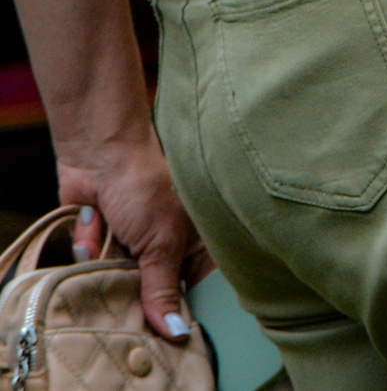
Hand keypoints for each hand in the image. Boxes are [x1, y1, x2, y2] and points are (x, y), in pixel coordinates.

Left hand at [59, 134, 204, 341]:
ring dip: (107, 262)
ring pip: (117, 280)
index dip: (172, 306)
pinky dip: (90, 245)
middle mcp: (168, 245)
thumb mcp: (162, 244)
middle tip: (129, 268)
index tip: (159, 318)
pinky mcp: (104, 238)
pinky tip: (96, 221)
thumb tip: (174, 334)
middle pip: (150, 290)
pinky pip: (92, 262)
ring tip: (112, 236)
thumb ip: (163, 291)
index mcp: (198, 243)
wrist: (102, 151)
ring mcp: (134, 242)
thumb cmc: (148, 186)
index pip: (189, 290)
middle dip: (133, 284)